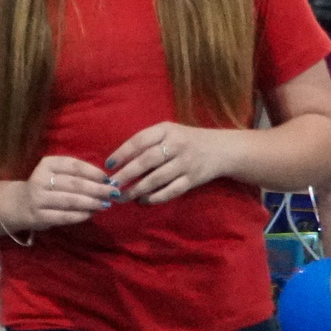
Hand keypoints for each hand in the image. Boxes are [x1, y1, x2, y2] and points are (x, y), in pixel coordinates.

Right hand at [7, 155, 116, 231]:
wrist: (17, 204)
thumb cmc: (45, 187)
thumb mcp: (55, 173)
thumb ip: (75, 175)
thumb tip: (105, 181)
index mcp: (47, 164)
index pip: (73, 165)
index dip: (92, 172)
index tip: (107, 178)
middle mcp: (40, 179)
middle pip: (74, 184)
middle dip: (97, 189)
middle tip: (113, 193)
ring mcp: (38, 198)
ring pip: (70, 200)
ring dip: (91, 203)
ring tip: (105, 204)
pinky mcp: (38, 216)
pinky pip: (63, 216)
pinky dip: (79, 216)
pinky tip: (91, 214)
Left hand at [106, 123, 229, 204]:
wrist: (221, 149)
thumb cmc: (187, 140)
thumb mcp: (169, 132)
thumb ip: (148, 142)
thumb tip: (120, 161)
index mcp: (167, 129)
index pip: (140, 140)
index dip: (122, 153)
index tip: (108, 164)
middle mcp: (176, 145)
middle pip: (146, 161)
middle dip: (126, 175)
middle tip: (112, 185)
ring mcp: (186, 163)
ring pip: (156, 178)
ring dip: (137, 189)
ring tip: (123, 196)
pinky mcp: (192, 179)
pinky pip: (170, 191)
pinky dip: (155, 197)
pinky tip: (143, 201)